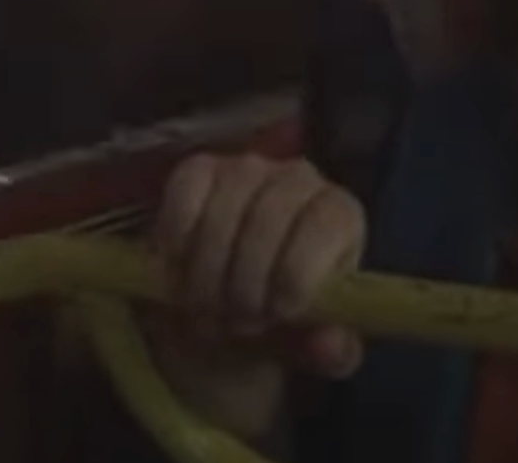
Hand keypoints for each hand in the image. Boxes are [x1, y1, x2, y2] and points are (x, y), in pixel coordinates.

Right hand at [145, 154, 366, 437]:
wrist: (224, 304)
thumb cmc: (279, 316)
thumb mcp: (308, 342)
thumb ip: (329, 349)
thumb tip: (330, 347)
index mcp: (340, 214)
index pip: (327, 223)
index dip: (299, 270)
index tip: (279, 313)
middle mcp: (300, 180)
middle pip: (270, 219)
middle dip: (246, 282)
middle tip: (237, 322)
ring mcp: (249, 170)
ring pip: (224, 209)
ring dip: (207, 271)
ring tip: (206, 309)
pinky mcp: (201, 169)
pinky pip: (186, 188)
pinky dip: (177, 234)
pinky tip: (177, 270)